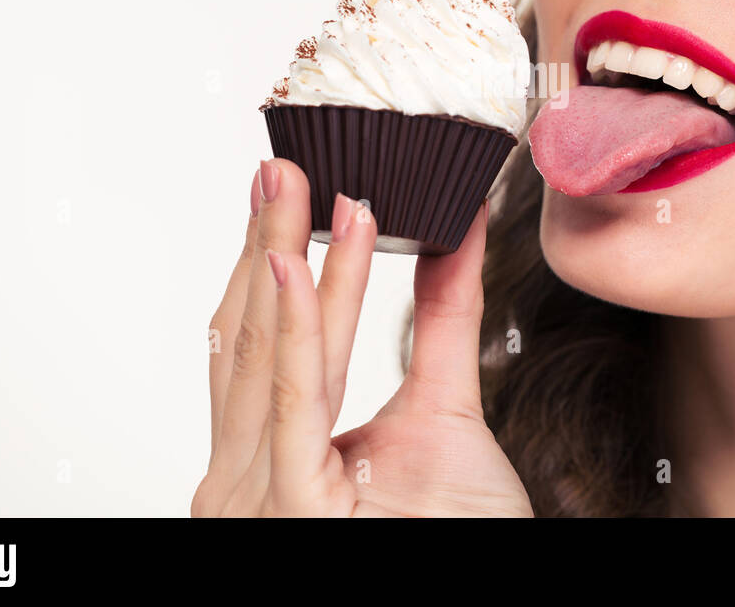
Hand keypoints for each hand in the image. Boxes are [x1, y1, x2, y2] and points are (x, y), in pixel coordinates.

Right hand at [191, 158, 533, 516]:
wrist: (485, 584)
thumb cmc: (457, 531)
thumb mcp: (445, 408)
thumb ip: (441, 321)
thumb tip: (451, 236)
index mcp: (272, 459)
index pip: (264, 344)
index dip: (274, 261)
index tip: (292, 191)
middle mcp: (249, 479)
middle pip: (252, 341)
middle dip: (266, 245)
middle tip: (282, 168)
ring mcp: (261, 498)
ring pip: (269, 357)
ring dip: (279, 262)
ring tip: (296, 189)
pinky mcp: (292, 509)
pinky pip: (291, 402)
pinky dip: (291, 330)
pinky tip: (290, 266)